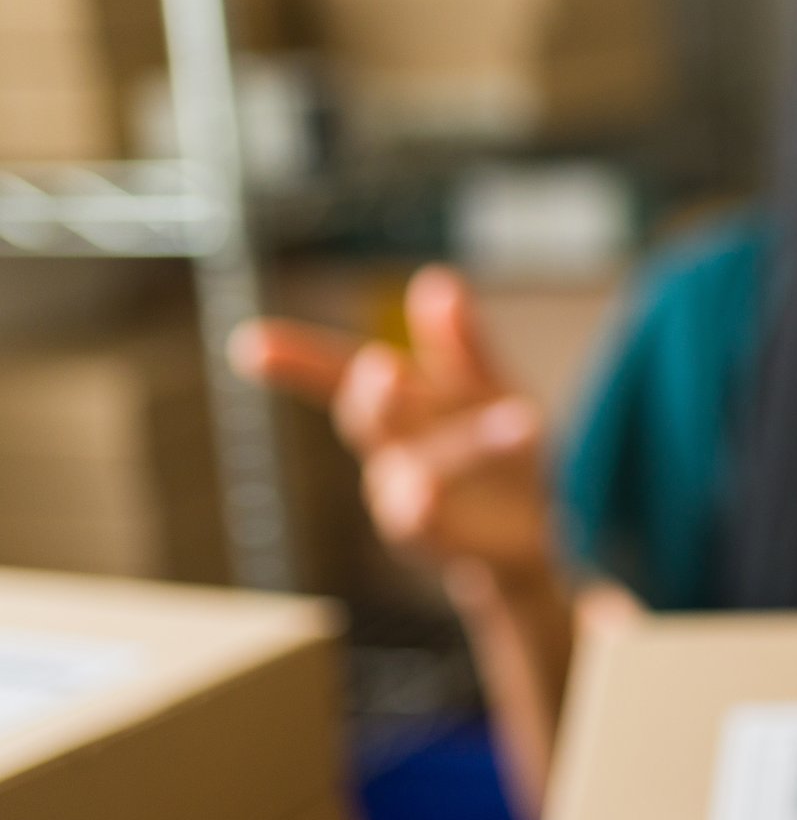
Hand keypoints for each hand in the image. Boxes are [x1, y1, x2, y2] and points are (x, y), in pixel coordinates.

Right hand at [231, 266, 552, 579]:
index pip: (340, 377)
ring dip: (468, 445)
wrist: (525, 540)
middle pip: (371, 421)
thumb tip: (438, 279)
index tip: (248, 344)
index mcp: (401, 408)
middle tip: (383, 367)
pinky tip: (445, 486)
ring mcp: (410, 501)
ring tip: (525, 419)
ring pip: (420, 470)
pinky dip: (437, 503)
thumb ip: (462, 343)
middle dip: (376, 397)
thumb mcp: (486, 391)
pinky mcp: (442, 541)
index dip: (297, 360)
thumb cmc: (496, 457)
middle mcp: (393, 453)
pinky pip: (432, 521)